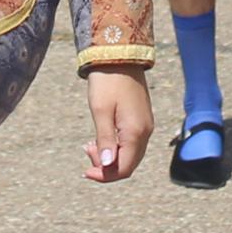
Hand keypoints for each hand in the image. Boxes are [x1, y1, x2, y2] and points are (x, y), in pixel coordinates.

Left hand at [80, 65, 152, 181]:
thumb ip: (105, 140)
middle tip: (87, 151)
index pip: (124, 168)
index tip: (85, 171)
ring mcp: (145, 126)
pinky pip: (131, 143)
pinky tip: (101, 138)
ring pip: (130, 155)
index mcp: (135, 132)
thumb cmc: (107, 82)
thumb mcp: (100, 111)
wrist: (120, 56)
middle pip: (129, 164)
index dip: (105, 176)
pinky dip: (116, 147)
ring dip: (110, 156)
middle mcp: (145, 132)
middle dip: (106, 167)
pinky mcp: (142, 120)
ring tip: (90, 145)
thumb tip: (107, 165)